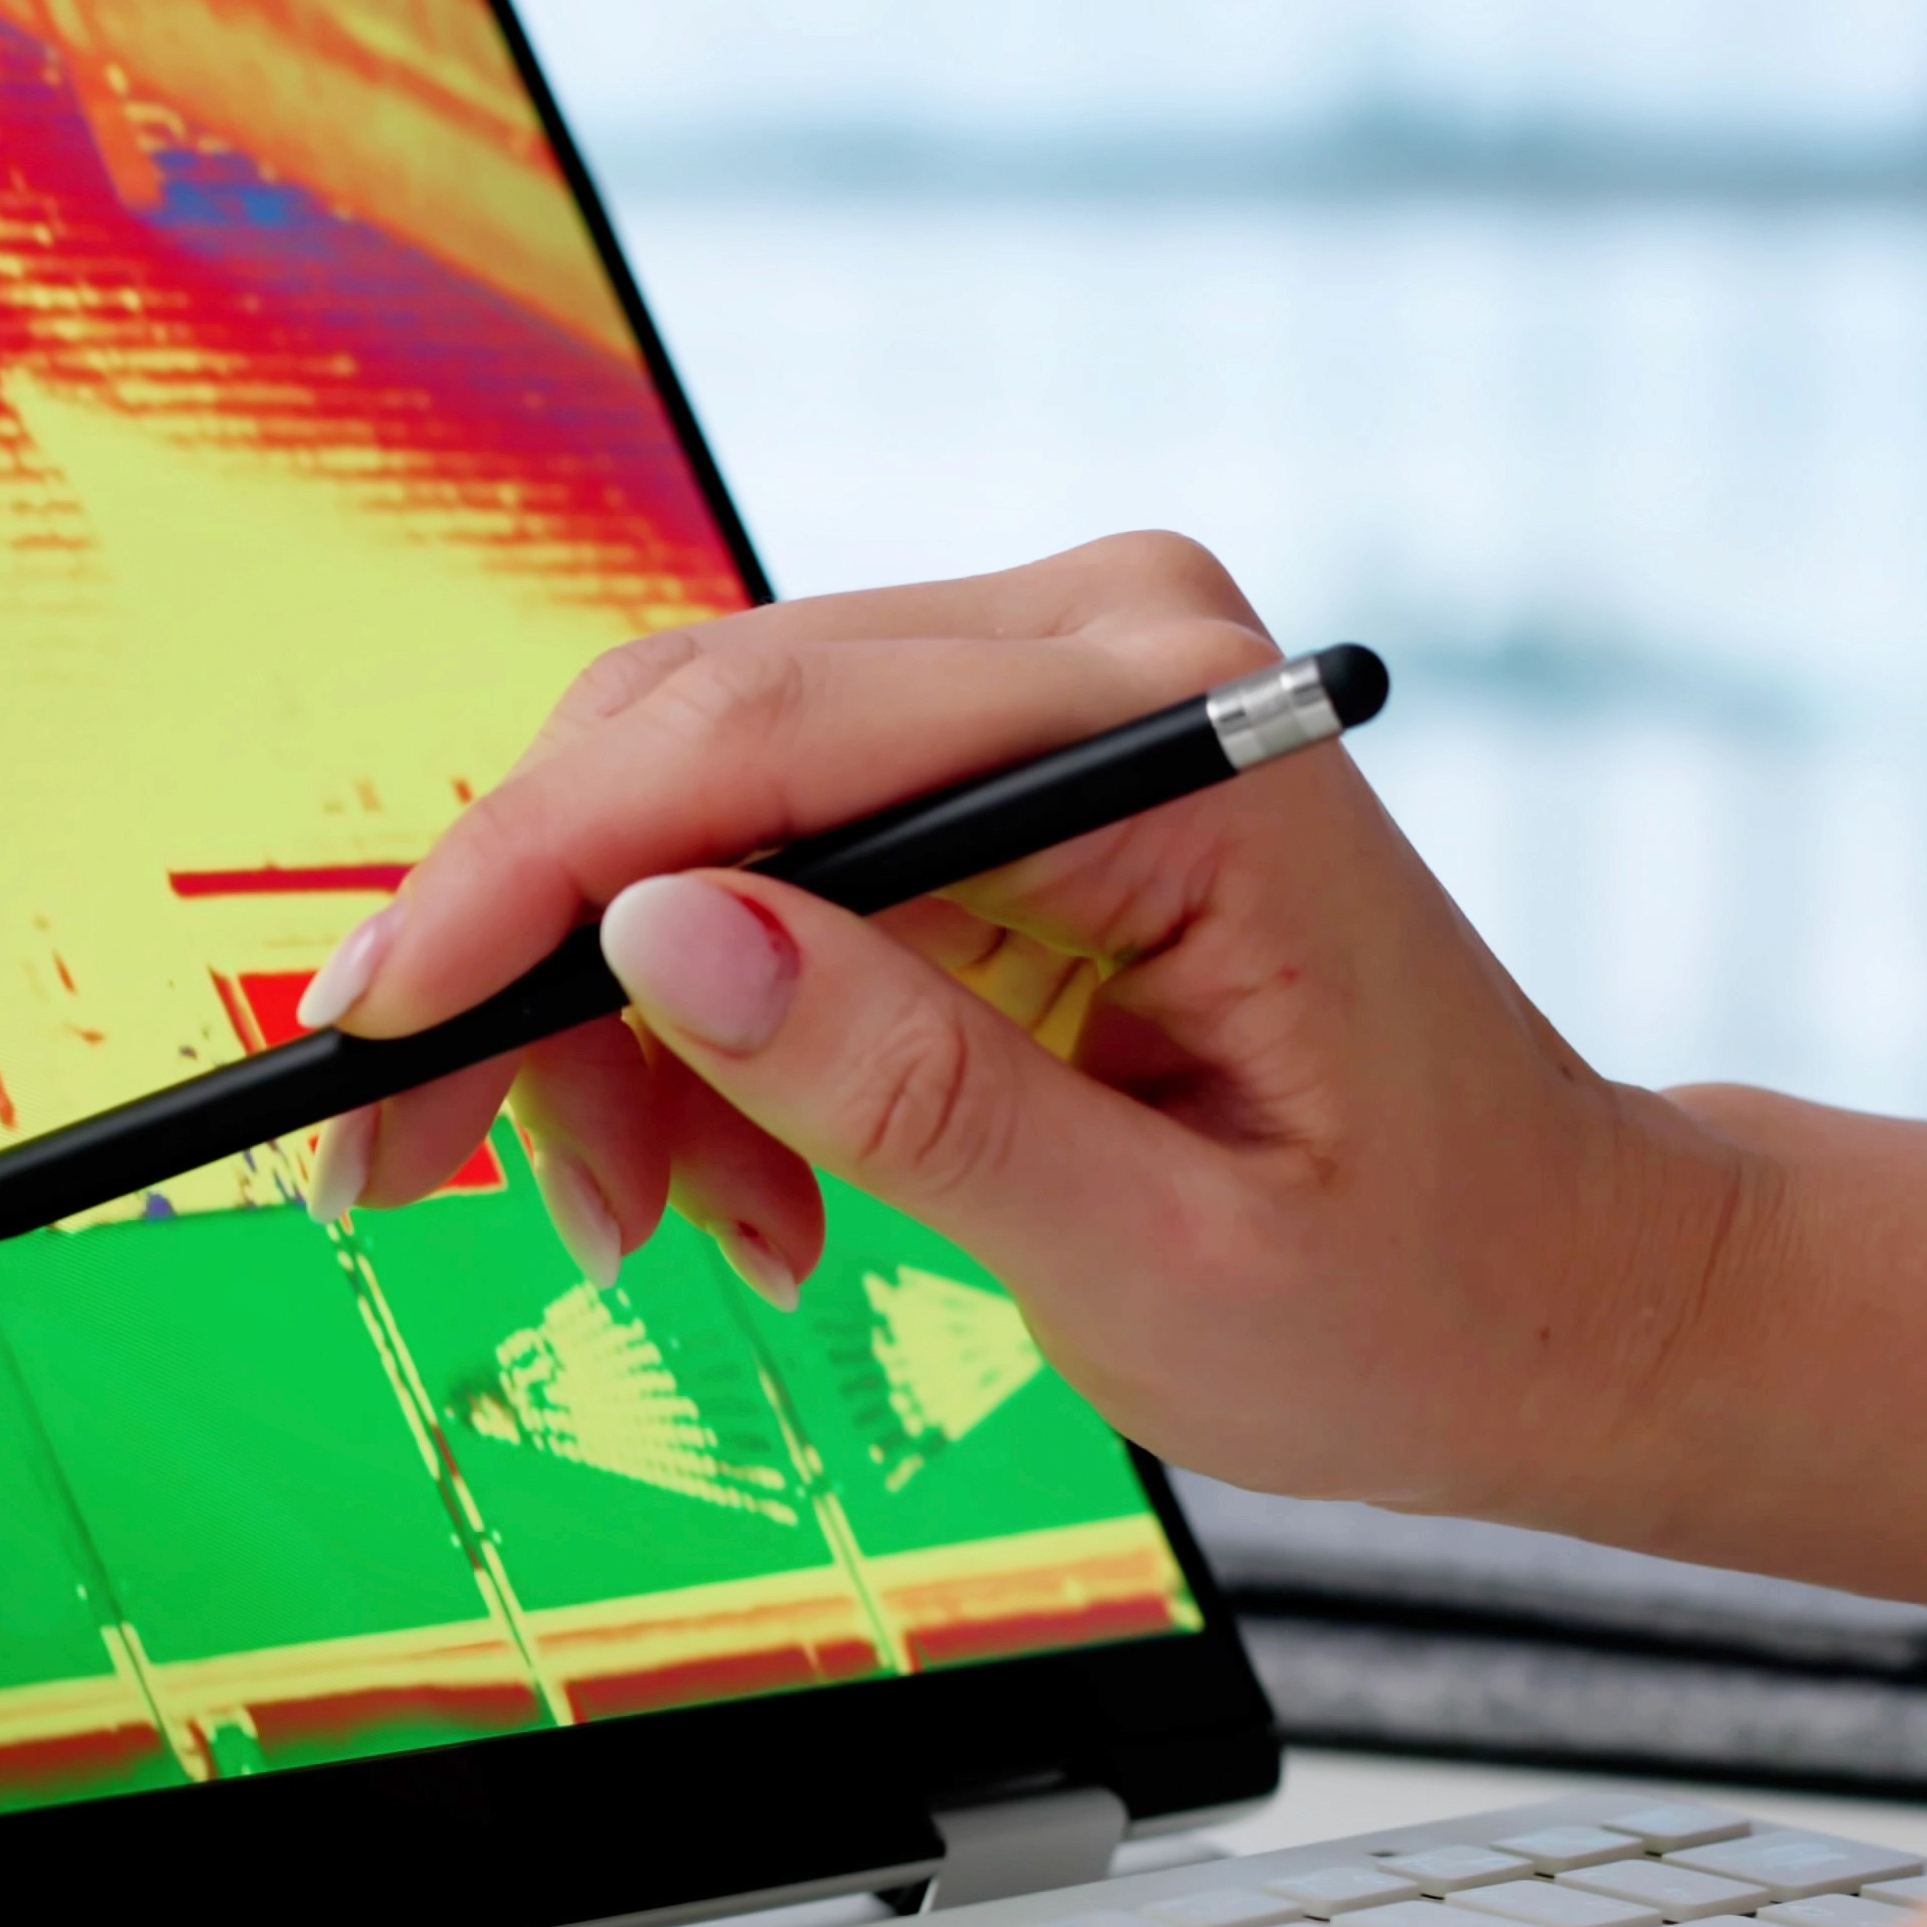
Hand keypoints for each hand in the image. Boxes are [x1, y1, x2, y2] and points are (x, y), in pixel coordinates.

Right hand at [310, 533, 1722, 1523]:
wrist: (1557, 1286)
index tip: (369, 1037)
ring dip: (617, 1031)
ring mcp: (1047, 679)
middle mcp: (1101, 639)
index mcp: (1170, 724)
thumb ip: (905, 1089)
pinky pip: (753, 848)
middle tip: (408, 1184)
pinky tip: (753, 1192)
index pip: (755, 740)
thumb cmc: (1414, 1287)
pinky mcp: (1000, 755)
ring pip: (684, 801)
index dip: (524, 884)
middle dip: (527, 973)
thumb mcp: (1154, 1257)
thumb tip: (656, 934)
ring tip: (681, 1240)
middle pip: (684, 742)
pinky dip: (698, 1024)